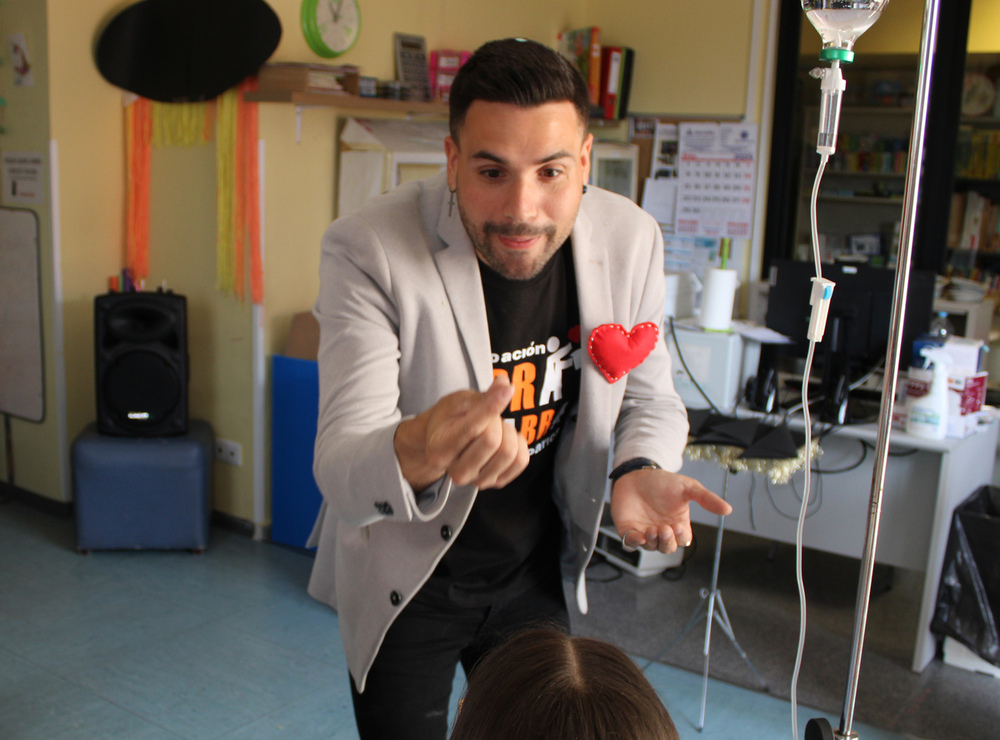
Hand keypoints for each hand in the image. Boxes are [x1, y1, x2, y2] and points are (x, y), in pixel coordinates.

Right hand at [394, 375, 528, 491]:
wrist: (448, 442)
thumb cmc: (451, 418)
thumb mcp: (460, 401)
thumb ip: (482, 395)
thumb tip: (505, 384)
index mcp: (440, 449)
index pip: (473, 429)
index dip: (491, 407)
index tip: (506, 389)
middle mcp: (457, 472)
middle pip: (492, 440)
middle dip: (495, 420)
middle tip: (486, 417)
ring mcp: (477, 482)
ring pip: (509, 452)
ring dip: (507, 433)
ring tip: (494, 429)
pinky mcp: (497, 483)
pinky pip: (522, 460)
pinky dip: (519, 444)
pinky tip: (504, 440)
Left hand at [610, 469, 731, 553]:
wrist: (636, 473)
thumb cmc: (662, 481)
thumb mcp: (688, 487)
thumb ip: (706, 499)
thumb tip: (728, 509)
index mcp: (678, 523)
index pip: (683, 539)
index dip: (681, 536)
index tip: (679, 526)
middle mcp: (662, 530)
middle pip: (668, 548)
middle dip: (667, 542)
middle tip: (664, 529)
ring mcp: (645, 531)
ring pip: (651, 548)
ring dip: (653, 542)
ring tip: (652, 529)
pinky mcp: (628, 530)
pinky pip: (631, 544)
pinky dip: (634, 543)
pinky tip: (638, 536)